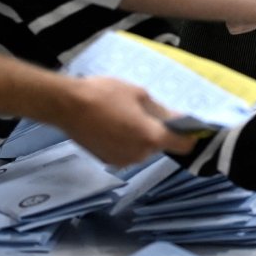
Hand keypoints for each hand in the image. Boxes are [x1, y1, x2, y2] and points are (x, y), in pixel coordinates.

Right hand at [54, 77, 194, 165]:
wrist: (67, 105)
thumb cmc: (105, 94)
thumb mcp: (139, 94)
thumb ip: (162, 111)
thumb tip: (178, 119)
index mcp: (151, 138)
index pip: (183, 146)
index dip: (188, 136)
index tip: (188, 127)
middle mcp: (139, 155)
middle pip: (159, 145)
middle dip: (157, 131)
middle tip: (144, 111)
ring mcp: (121, 161)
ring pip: (142, 149)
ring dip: (140, 136)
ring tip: (124, 115)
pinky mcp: (106, 161)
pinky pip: (126, 151)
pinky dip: (125, 141)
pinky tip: (112, 125)